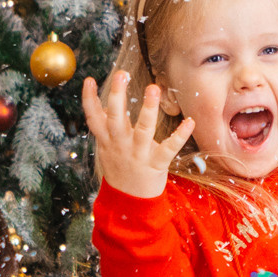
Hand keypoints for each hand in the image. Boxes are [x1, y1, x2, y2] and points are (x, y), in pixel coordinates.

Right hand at [81, 70, 195, 198]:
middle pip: (116, 118)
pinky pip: (168, 149)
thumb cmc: (120, 167)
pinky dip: (180, 136)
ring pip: (143, 129)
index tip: (88, 79)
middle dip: (117, 95)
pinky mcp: (156, 164)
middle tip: (121, 73)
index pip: (93, 118)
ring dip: (148, 109)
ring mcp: (138, 154)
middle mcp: (120, 145)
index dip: (89, 99)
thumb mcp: (107, 147)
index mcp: (107, 140)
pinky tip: (189, 122)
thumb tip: (101, 101)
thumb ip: (105, 126)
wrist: (129, 202)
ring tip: (153, 88)